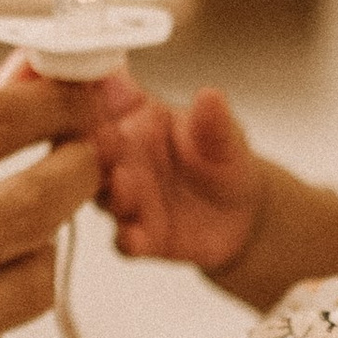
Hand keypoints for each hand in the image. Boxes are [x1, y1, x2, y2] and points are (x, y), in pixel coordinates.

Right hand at [87, 74, 265, 273]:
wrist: (243, 212)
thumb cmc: (223, 159)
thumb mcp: (225, 135)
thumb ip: (213, 119)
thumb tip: (209, 96)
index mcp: (134, 121)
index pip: (105, 107)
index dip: (95, 102)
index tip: (95, 97)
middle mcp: (121, 160)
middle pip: (94, 154)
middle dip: (95, 148)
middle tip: (104, 140)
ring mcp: (125, 200)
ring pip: (105, 197)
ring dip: (112, 193)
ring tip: (125, 184)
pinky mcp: (139, 237)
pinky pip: (125, 241)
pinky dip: (128, 240)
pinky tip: (136, 237)